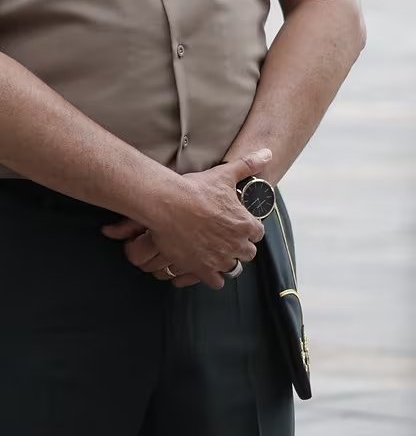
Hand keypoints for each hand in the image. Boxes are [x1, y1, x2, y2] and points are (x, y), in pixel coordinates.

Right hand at [101, 148, 270, 288]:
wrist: (167, 204)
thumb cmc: (195, 189)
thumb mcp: (224, 174)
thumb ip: (249, 165)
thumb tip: (268, 153)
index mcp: (246, 225)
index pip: (257, 233)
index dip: (246, 228)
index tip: (234, 224)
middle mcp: (237, 245)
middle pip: (247, 253)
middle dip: (237, 246)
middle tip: (221, 237)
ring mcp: (220, 259)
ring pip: (232, 267)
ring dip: (225, 261)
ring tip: (211, 251)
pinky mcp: (202, 269)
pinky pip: (216, 282)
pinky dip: (212, 276)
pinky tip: (203, 266)